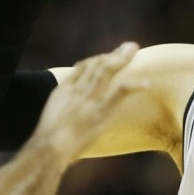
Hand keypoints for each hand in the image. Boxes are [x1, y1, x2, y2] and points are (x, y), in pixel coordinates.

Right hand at [33, 42, 141, 163]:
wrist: (48, 148)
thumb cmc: (47, 142)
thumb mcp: (50, 121)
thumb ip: (60, 113)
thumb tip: (67, 118)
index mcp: (64, 90)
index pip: (82, 67)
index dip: (97, 59)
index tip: (108, 56)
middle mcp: (77, 89)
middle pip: (96, 63)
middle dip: (113, 53)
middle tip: (128, 46)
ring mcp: (89, 98)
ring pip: (107, 69)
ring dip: (122, 58)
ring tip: (135, 50)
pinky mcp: (100, 110)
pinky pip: (120, 91)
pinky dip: (134, 85)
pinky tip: (146, 83)